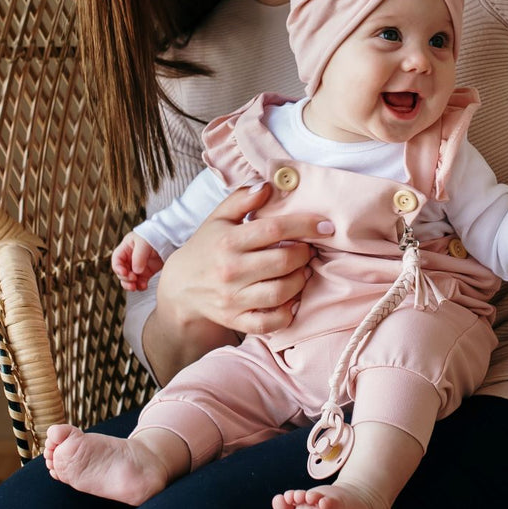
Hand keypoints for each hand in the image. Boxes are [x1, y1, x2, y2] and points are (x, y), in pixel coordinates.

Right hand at [111, 232, 163, 291]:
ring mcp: (139, 266)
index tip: (124, 273)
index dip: (118, 268)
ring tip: (136, 287)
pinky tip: (144, 286)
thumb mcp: (144, 242)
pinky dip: (140, 286)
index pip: (117, 260)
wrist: (171, 238)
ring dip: (131, 285)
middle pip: (122, 272)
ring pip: (129, 279)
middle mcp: (130, 258)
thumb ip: (139, 256)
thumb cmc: (155, 234)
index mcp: (126, 248)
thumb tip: (136, 271)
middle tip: (133, 279)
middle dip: (125, 278)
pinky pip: (140, 282)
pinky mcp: (147, 272)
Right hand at [155, 181, 332, 335]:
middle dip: (305, 254)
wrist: (180, 287)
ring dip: (301, 280)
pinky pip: (270, 323)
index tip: (327, 226)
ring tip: (302, 271)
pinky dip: (287, 313)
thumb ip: (242, 200)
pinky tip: (292, 299)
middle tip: (309, 250)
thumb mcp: (219, 218)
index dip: (306, 225)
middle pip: (283, 261)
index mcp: (229, 241)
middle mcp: (231, 270)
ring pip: (281, 292)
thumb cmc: (207, 247)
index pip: (275, 229)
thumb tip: (269, 185)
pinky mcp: (236, 320)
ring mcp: (233, 298)